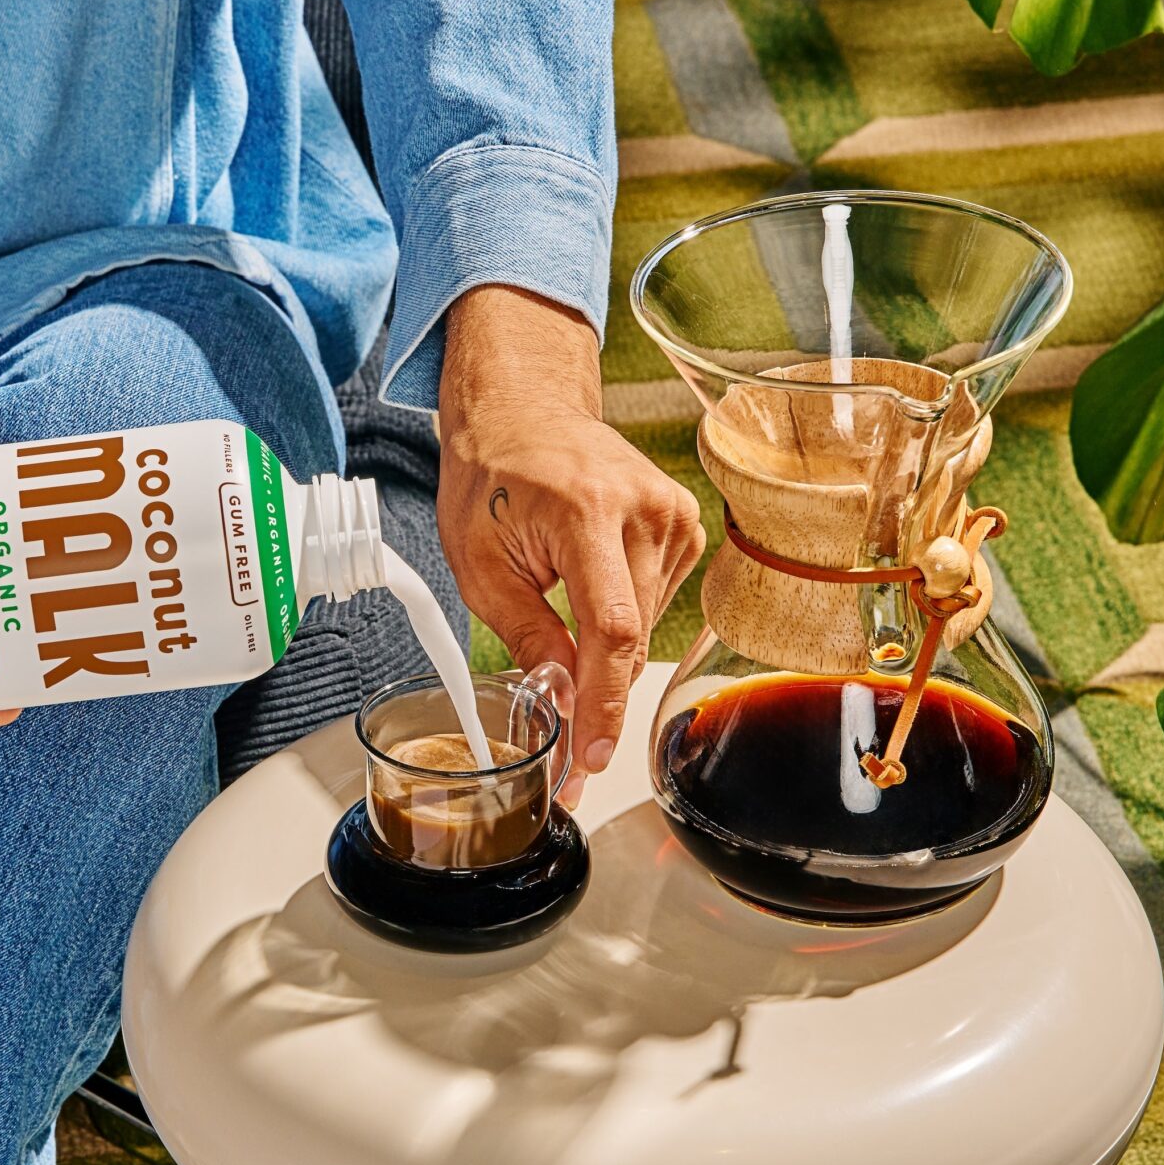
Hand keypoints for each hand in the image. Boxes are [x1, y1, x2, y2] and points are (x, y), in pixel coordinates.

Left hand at [436, 284, 704, 782]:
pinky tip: (587, 594)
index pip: (613, 628)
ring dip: (605, 653)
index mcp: (588, 512)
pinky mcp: (683, 524)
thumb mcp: (480, 564)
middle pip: (633, 637)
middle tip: (565, 746)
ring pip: (645, 627)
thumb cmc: (492, 476)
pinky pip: (655, 602)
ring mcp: (673, 514)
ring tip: (559, 627)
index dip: (603, 701)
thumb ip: (527, 634)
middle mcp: (645, 510)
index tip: (589, 754)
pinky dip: (621, 620)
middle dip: (597, 696)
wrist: (523, 410)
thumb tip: (561, 701)